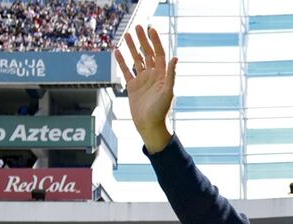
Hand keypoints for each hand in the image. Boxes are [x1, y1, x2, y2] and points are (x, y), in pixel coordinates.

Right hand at [113, 25, 176, 152]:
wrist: (150, 126)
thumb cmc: (161, 111)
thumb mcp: (168, 92)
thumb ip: (171, 74)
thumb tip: (175, 58)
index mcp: (162, 75)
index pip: (159, 53)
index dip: (155, 41)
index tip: (150, 29)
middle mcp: (153, 75)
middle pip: (147, 53)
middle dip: (142, 40)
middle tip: (137, 27)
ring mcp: (142, 80)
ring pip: (136, 60)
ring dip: (132, 47)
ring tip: (127, 34)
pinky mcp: (133, 87)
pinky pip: (126, 71)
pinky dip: (121, 61)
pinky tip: (117, 51)